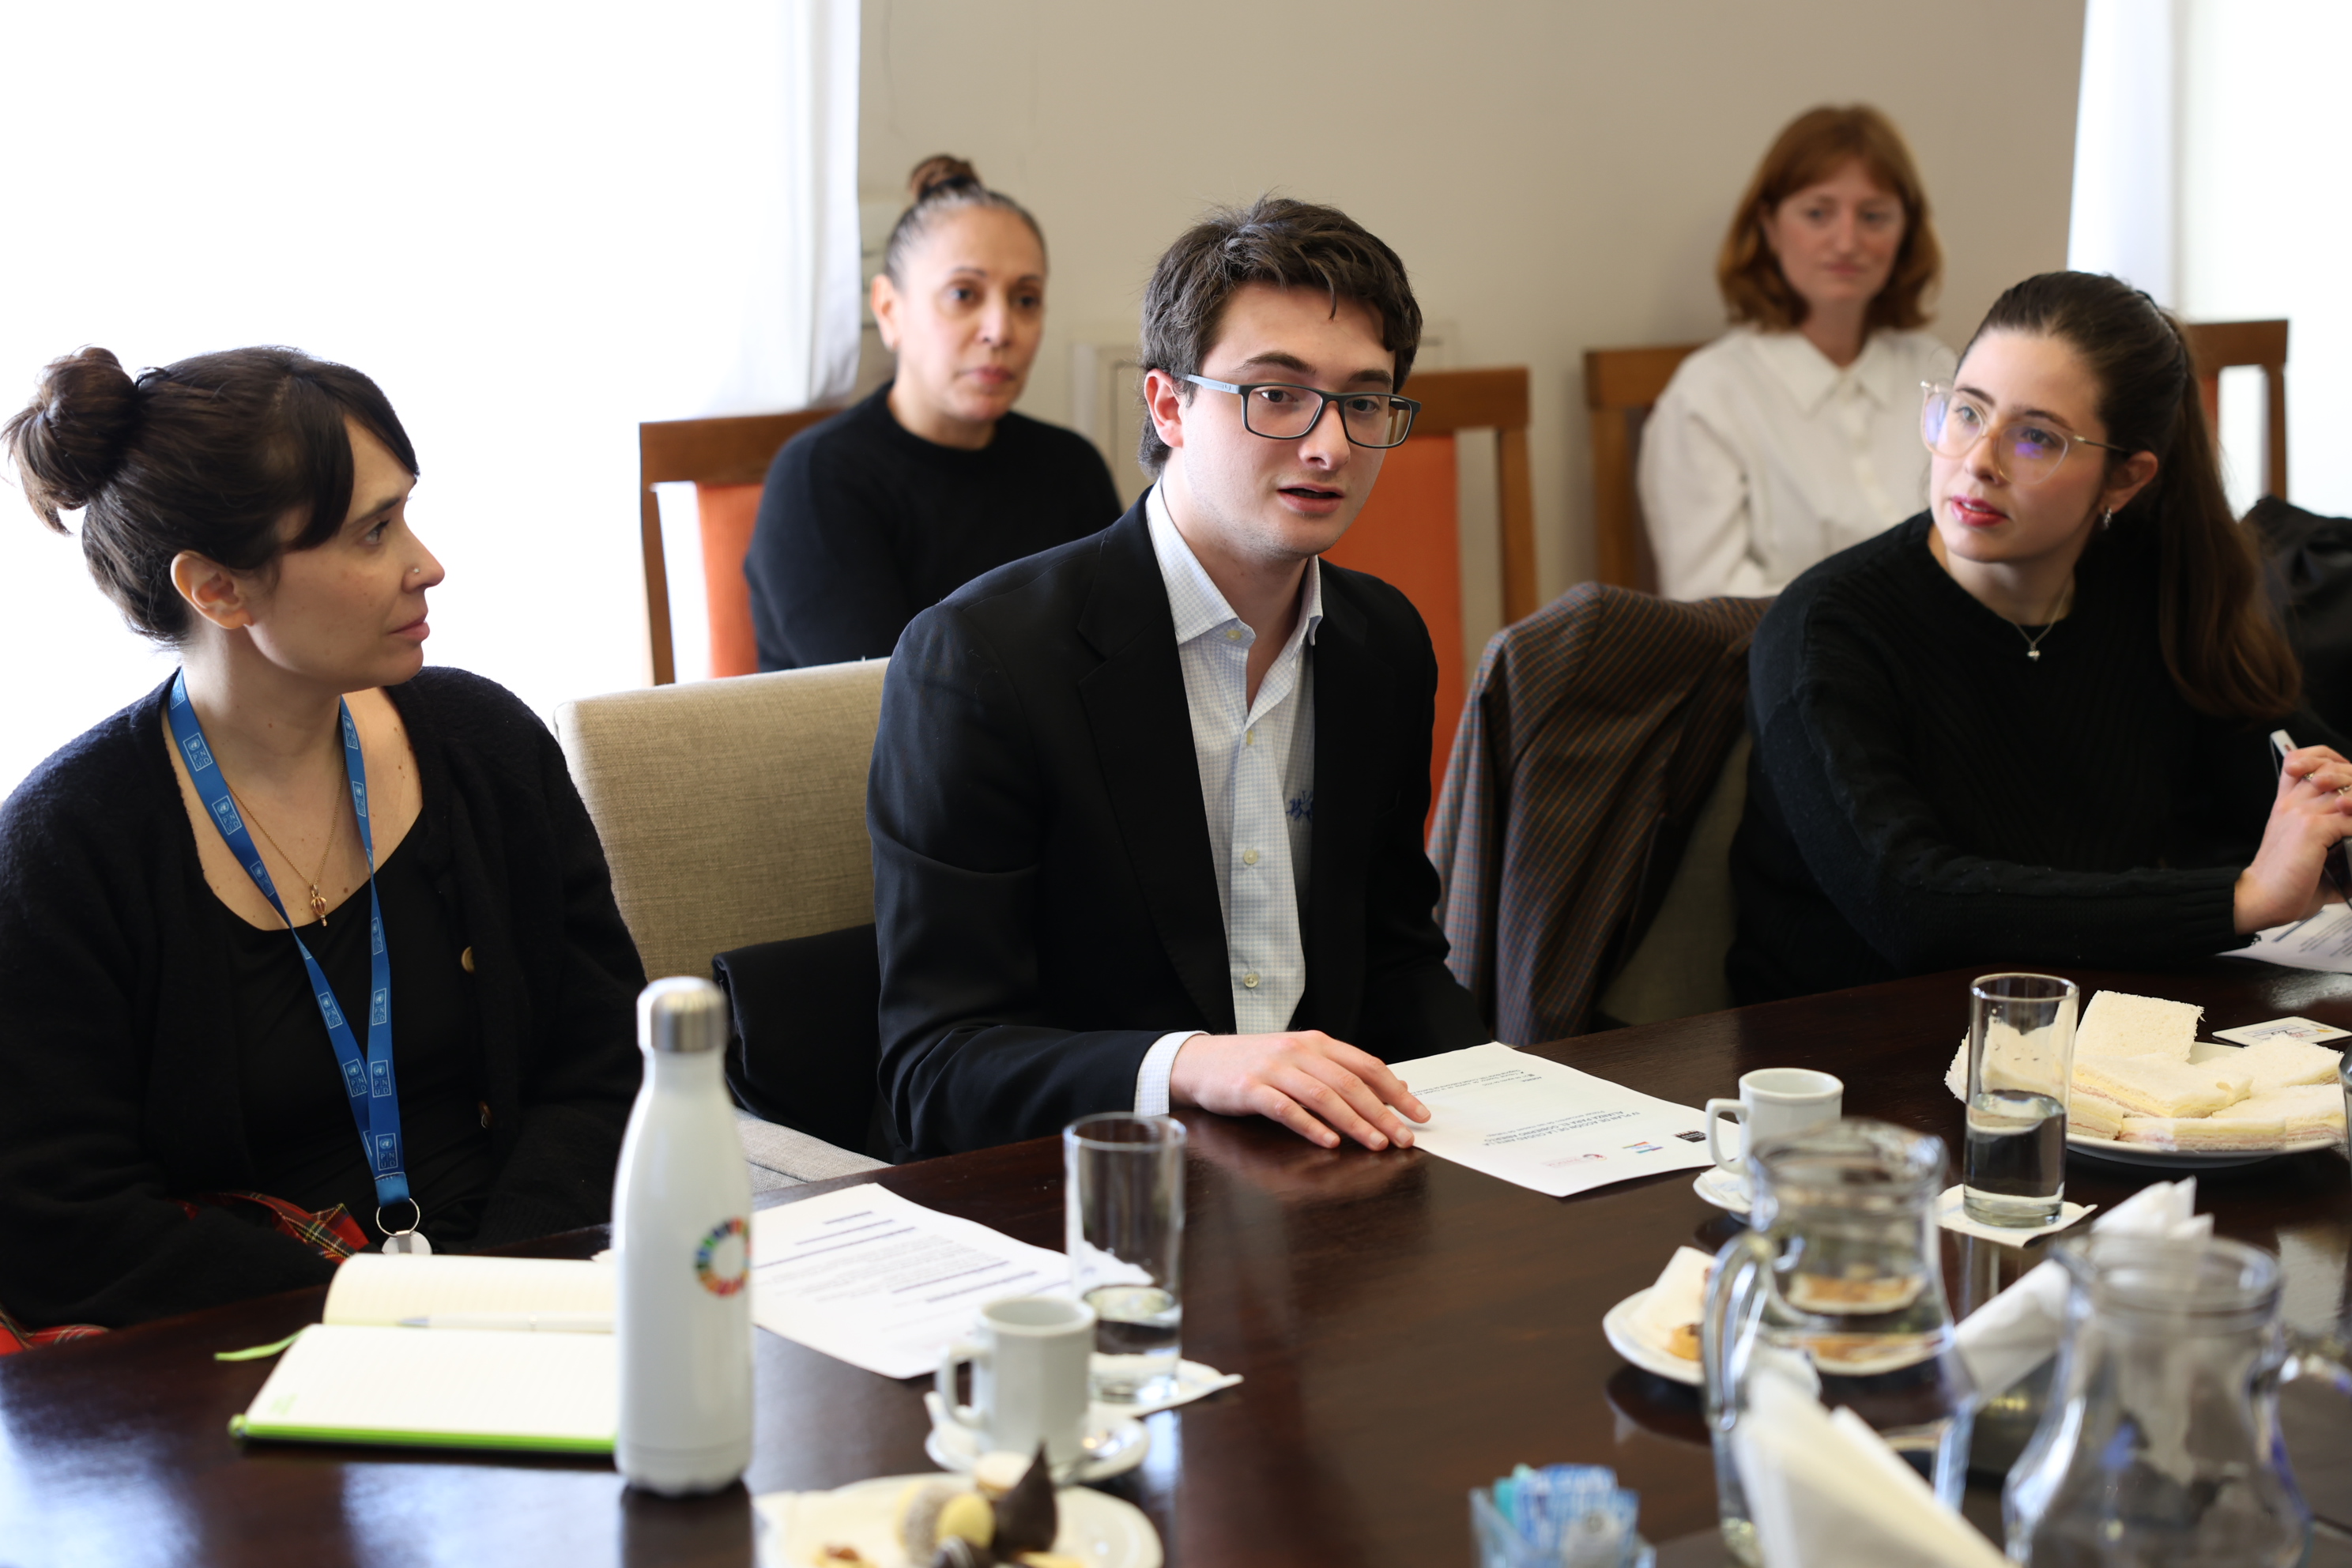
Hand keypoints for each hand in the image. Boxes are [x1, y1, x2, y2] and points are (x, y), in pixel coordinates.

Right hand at [1167, 1030, 1428, 1151]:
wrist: (1199, 1061)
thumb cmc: (1254, 1064)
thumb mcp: (1300, 1059)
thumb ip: (1342, 1070)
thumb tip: (1393, 1085)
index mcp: (1316, 1042)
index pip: (1366, 1065)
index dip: (1396, 1091)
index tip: (1419, 1114)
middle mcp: (1298, 1051)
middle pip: (1349, 1083)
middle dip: (1382, 1112)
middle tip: (1404, 1138)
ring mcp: (1273, 1069)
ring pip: (1323, 1096)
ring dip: (1354, 1122)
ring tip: (1376, 1144)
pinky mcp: (1250, 1089)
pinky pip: (1286, 1109)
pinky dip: (1311, 1126)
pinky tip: (1329, 1143)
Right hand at [2234, 744, 2351, 932]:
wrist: (2259, 899)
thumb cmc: (2282, 883)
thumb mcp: (2303, 850)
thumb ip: (2331, 840)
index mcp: (2285, 805)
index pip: (2302, 760)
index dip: (2327, 759)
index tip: (2344, 778)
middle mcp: (2291, 803)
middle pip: (2331, 768)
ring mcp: (2301, 813)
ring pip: (2346, 790)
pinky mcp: (2312, 828)